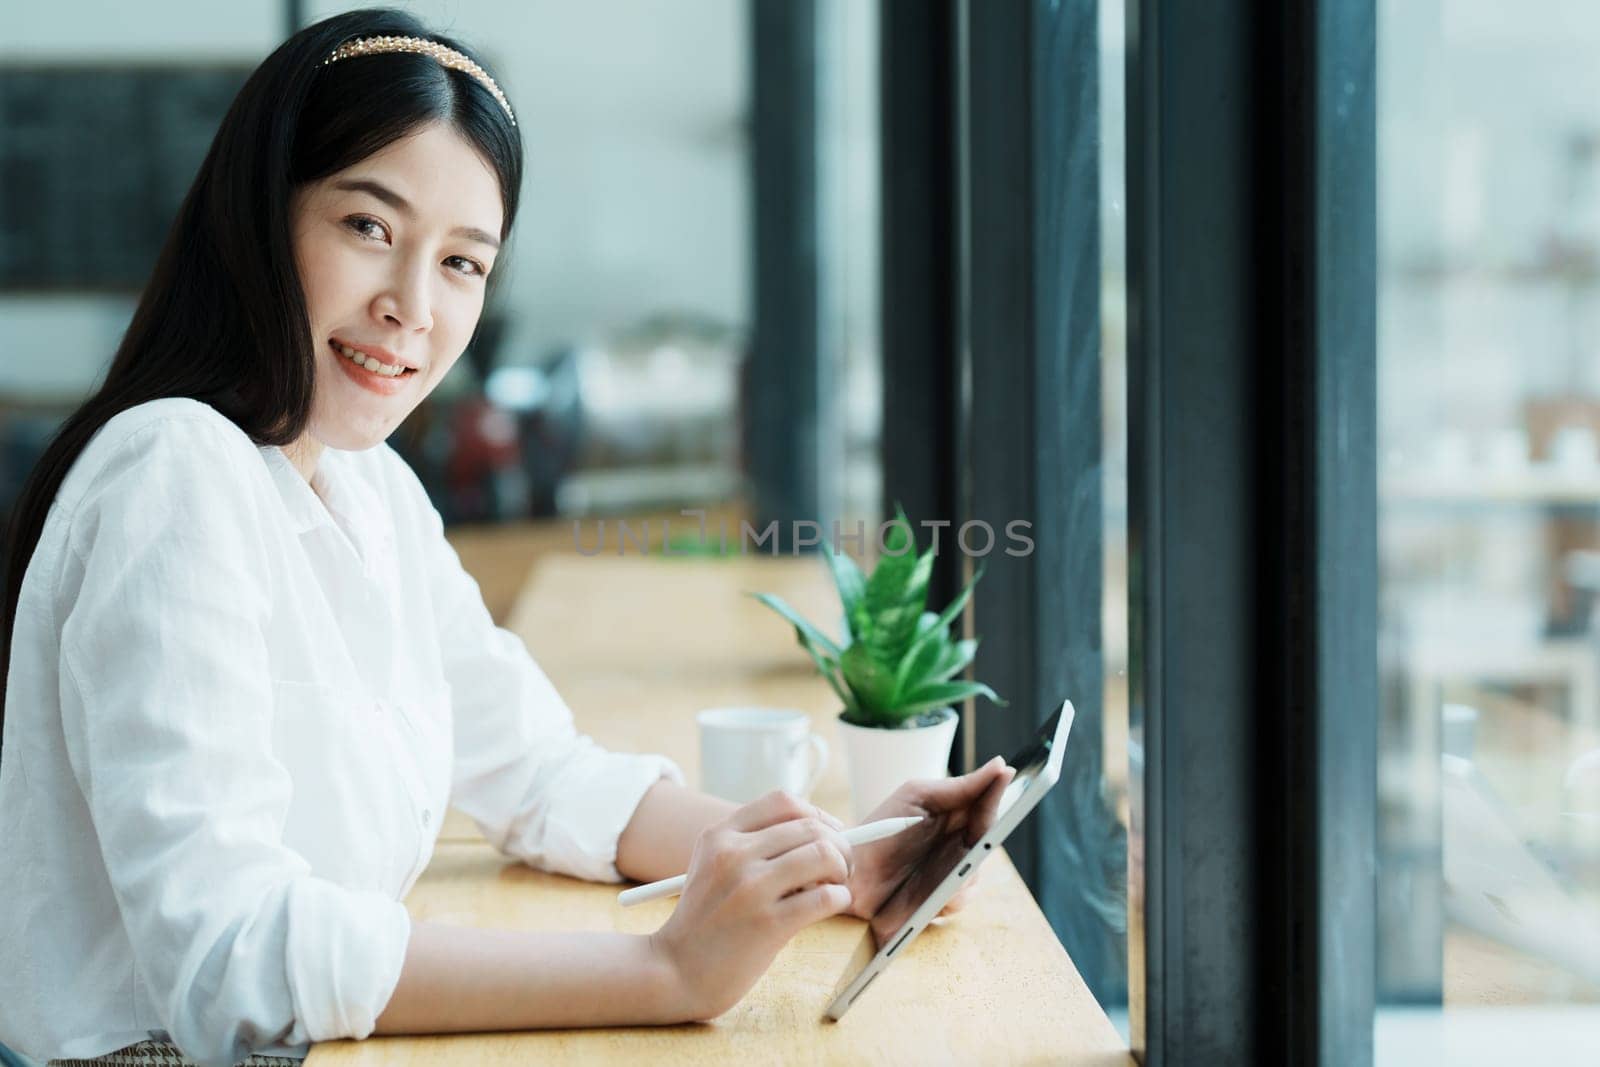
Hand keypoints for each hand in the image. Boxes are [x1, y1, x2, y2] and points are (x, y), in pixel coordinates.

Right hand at [648, 790, 854, 1020]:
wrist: (675, 971)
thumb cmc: (706, 920)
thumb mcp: (712, 866)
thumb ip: (753, 844)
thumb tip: (822, 831)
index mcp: (719, 835)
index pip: (784, 802)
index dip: (817, 814)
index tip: (829, 834)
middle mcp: (733, 855)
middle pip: (811, 826)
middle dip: (840, 844)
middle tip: (842, 866)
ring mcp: (750, 888)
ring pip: (824, 854)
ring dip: (842, 869)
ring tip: (835, 885)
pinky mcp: (768, 924)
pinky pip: (826, 897)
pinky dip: (839, 898)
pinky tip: (831, 905)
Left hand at [843, 756, 1015, 922]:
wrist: (852, 872)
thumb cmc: (882, 829)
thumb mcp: (918, 797)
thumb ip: (960, 786)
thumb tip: (1001, 766)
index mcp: (955, 813)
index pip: (987, 801)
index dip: (999, 790)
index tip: (1009, 774)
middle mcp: (958, 841)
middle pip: (989, 838)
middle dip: (986, 838)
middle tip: (975, 839)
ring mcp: (952, 871)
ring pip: (978, 871)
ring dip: (967, 872)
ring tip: (949, 875)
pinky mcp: (943, 899)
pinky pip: (963, 898)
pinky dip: (954, 896)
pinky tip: (939, 895)